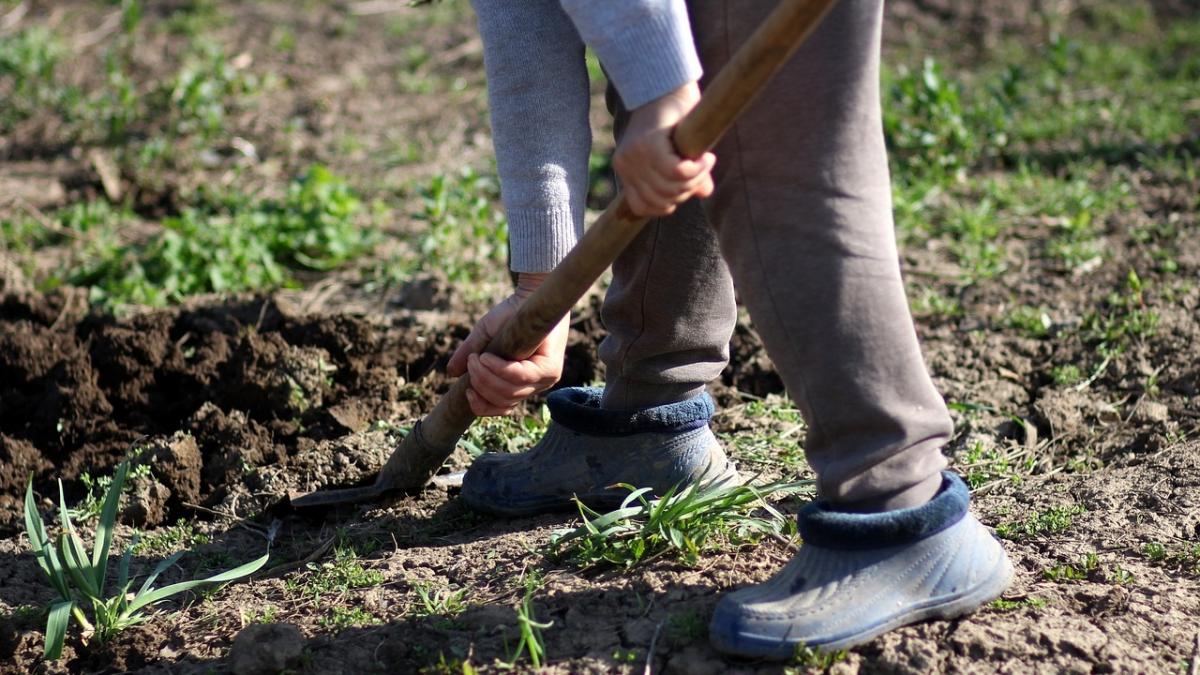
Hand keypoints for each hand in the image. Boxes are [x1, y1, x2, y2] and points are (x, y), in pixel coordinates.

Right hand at [446, 273, 569, 415]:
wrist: (529, 294)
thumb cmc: (509, 314)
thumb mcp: (484, 337)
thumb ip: (469, 355)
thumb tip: (451, 373)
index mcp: (521, 384)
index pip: (502, 408)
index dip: (482, 406)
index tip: (467, 391)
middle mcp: (536, 386)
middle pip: (503, 401)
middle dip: (480, 384)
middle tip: (471, 363)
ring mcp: (545, 379)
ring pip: (510, 392)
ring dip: (486, 376)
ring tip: (477, 358)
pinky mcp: (550, 369)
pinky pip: (519, 377)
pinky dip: (498, 369)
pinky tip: (486, 357)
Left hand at [612, 81, 715, 217]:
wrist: (668, 84)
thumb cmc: (675, 117)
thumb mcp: (678, 151)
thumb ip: (686, 176)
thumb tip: (705, 193)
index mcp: (625, 170)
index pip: (642, 207)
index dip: (668, 204)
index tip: (686, 186)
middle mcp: (625, 165)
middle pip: (660, 200)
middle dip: (686, 191)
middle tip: (701, 172)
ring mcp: (635, 155)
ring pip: (670, 188)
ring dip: (694, 180)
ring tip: (705, 163)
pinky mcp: (650, 144)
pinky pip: (677, 172)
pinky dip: (696, 169)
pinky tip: (706, 158)